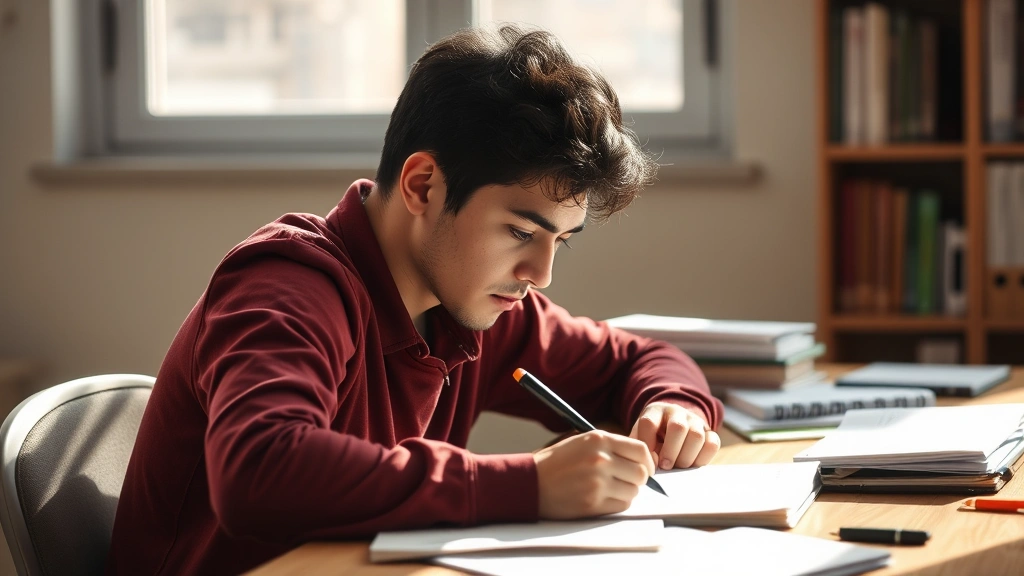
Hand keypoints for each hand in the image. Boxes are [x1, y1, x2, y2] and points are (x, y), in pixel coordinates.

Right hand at [533, 430, 655, 518]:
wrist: (530, 482)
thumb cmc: (555, 462)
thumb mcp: (581, 442)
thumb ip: (610, 446)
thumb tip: (642, 457)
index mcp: (599, 439)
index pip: (640, 450)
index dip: (648, 461)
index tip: (645, 467)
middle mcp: (601, 459)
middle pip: (641, 473)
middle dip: (639, 479)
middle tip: (628, 480)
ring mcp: (598, 482)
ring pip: (633, 491)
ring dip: (627, 491)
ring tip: (611, 489)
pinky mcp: (593, 503)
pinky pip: (622, 505)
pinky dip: (618, 503)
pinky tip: (604, 498)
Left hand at [629, 402, 719, 469]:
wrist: (674, 424)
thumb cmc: (654, 435)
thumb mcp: (641, 435)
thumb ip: (640, 447)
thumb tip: (645, 464)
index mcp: (655, 411)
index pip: (649, 422)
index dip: (647, 442)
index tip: (648, 459)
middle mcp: (677, 412)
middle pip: (677, 428)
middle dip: (671, 451)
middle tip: (665, 466)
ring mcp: (695, 420)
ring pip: (696, 436)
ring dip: (686, 457)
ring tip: (678, 466)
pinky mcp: (709, 432)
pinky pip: (713, 443)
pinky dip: (704, 457)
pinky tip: (693, 464)